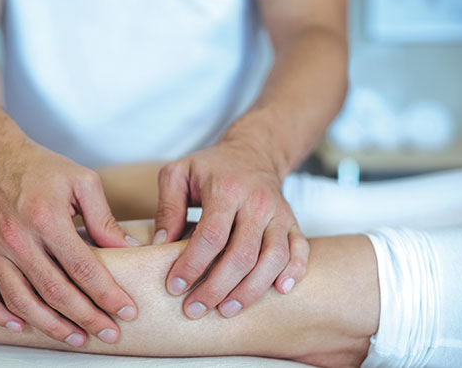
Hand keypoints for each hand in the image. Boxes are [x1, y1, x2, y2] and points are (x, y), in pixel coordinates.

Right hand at [0, 137, 138, 345]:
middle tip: (109, 334)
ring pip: (21, 300)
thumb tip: (128, 250)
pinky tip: (21, 326)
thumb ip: (104, 219)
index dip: (107, 294)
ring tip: (76, 338)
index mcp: (47, 218)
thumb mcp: (83, 182)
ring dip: (50, 325)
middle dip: (86, 318)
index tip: (127, 311)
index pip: (83, 268)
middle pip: (55, 291)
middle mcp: (16, 237)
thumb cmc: (42, 168)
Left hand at [154, 141, 308, 318]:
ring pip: (273, 258)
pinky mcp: (293, 221)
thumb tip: (162, 245)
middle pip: (242, 254)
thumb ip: (167, 207)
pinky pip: (300, 250)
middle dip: (217, 287)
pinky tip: (279, 291)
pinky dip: (294, 272)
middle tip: (194, 309)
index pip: (211, 235)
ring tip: (226, 310)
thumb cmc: (209, 167)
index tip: (175, 286)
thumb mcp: (177, 174)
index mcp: (226, 189)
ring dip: (250, 290)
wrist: (252, 152)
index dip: (192, 265)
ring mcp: (279, 213)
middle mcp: (257, 202)